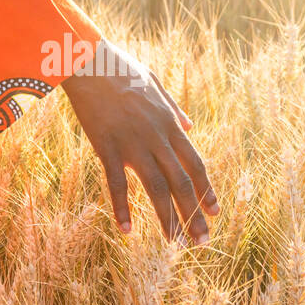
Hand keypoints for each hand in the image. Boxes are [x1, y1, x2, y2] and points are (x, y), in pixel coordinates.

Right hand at [62, 40, 218, 244]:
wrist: (89, 61)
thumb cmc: (120, 69)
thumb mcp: (155, 84)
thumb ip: (174, 108)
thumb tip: (190, 125)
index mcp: (169, 124)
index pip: (195, 164)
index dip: (206, 190)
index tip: (215, 212)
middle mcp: (157, 137)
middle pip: (182, 182)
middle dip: (194, 214)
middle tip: (202, 241)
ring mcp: (132, 143)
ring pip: (156, 188)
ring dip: (168, 218)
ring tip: (174, 243)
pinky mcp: (106, 146)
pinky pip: (117, 184)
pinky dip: (122, 209)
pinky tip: (127, 230)